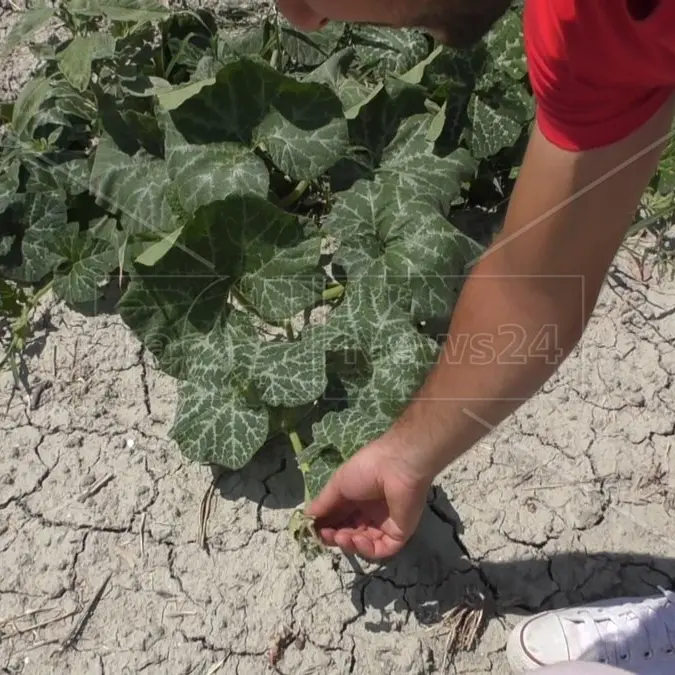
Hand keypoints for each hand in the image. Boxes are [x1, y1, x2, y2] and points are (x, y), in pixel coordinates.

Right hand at [305, 436, 430, 559]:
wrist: (395, 467)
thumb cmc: (365, 470)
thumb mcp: (338, 484)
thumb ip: (324, 503)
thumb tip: (306, 516)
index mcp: (356, 498)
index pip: (339, 518)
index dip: (326, 526)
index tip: (314, 529)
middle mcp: (370, 512)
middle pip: (350, 532)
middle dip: (335, 536)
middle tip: (326, 535)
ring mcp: (385, 524)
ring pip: (364, 544)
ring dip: (349, 543)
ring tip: (342, 536)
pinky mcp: (398, 533)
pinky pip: (381, 549)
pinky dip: (367, 549)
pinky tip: (358, 539)